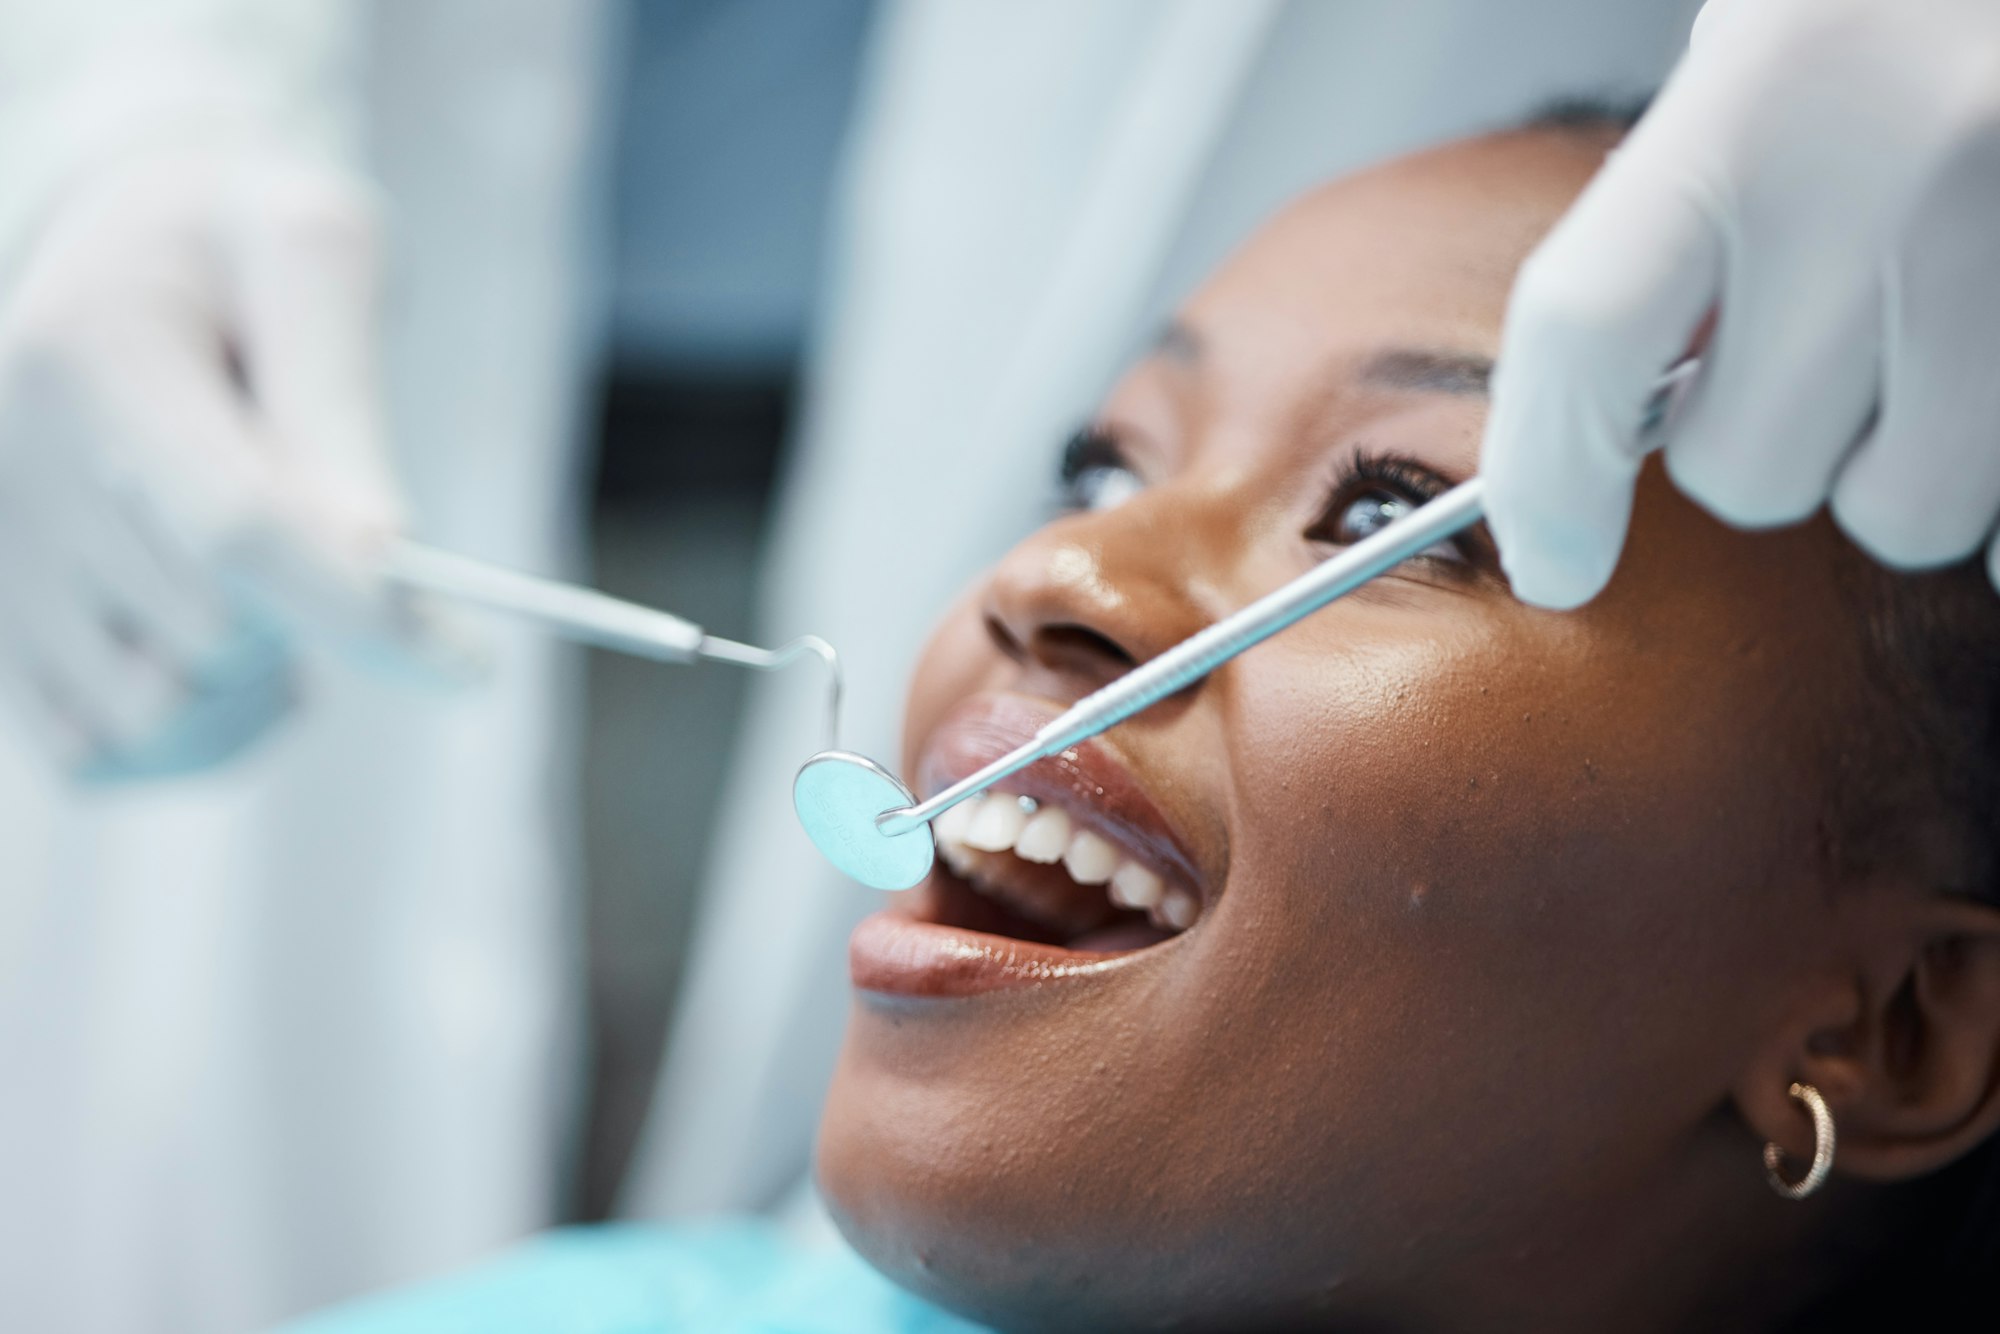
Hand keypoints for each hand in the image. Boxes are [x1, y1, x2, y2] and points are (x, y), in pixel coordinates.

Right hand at [0, 144, 455, 775]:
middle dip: (319, 611)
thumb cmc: (246, 244)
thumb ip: (342, 400)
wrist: (132, 249)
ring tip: (283, 589)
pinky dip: (197, 737)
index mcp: (91, 353)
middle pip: (217, 631)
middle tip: (343, 538)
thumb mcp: (319, 253)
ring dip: (257, 684)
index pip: (237, 529)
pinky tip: (235, 660)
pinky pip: (106, 757)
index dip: (362, 611)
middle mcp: (8, 461)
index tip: (469, 664)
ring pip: (161, 715)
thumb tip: (379, 554)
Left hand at [1482, 0, 1999, 607]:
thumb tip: (1618, 422)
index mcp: (1768, 86)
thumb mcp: (1772, 57)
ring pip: (1900, 511)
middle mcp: (1902, 172)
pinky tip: (1979, 393)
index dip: (1546, 481)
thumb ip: (1684, 218)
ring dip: (1888, 470)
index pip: (1587, 337)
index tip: (1551, 561)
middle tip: (1801, 354)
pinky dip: (1992, 487)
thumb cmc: (1903, 12)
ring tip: (1917, 352)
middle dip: (1751, 443)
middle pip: (1746, 469)